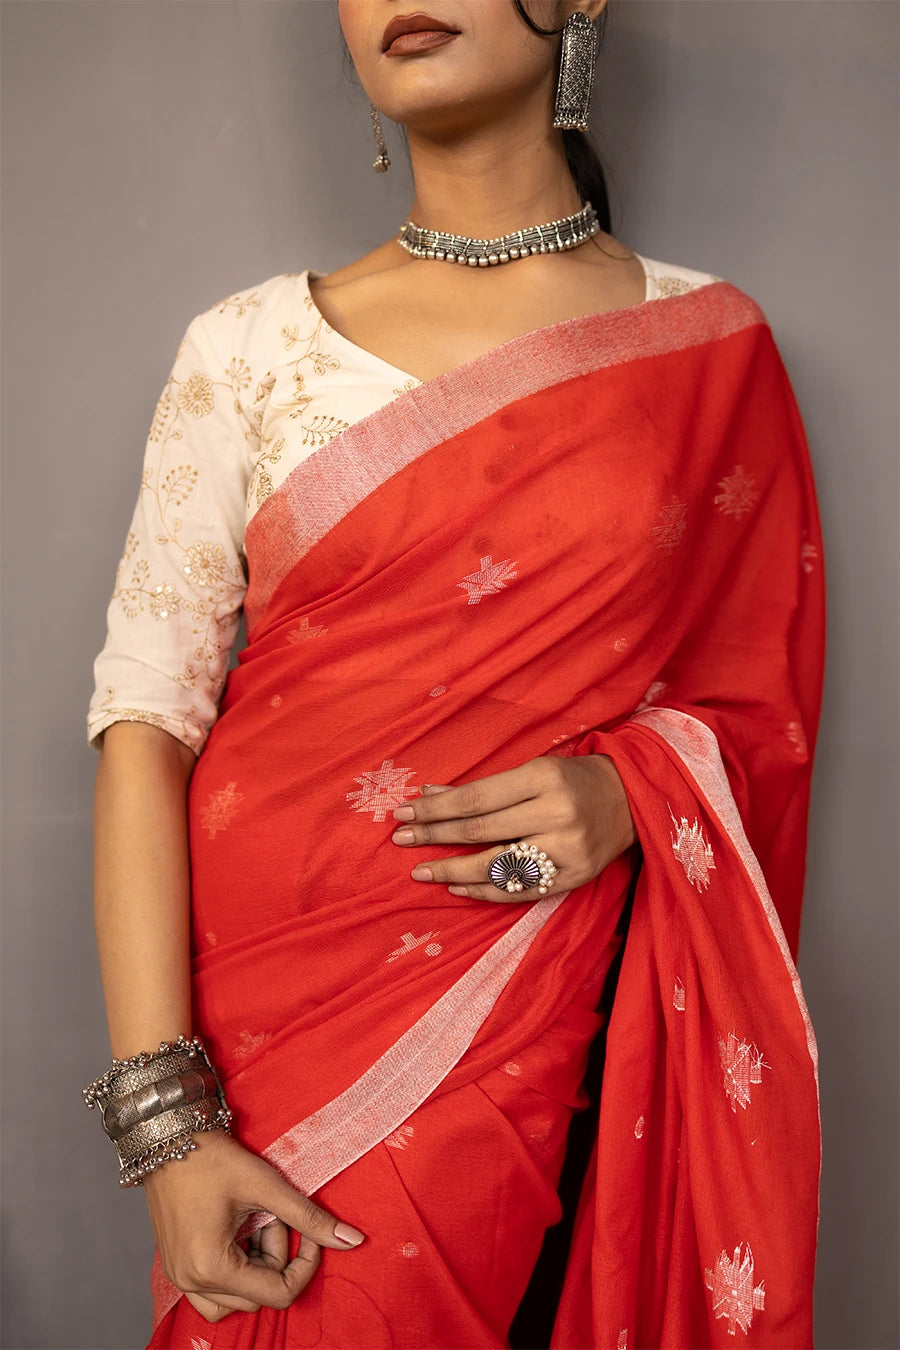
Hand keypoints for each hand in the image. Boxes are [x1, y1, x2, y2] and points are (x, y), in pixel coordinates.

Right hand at [143, 1128, 363, 1322]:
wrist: (166, 1138)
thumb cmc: (211, 1158)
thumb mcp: (266, 1185)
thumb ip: (310, 1218)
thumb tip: (353, 1241)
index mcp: (212, 1267)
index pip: (278, 1293)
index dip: (305, 1265)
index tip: (309, 1232)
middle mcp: (191, 1282)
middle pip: (258, 1295)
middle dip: (276, 1256)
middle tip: (272, 1213)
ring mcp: (180, 1278)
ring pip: (236, 1299)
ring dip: (256, 1266)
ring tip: (253, 1223)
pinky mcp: (177, 1268)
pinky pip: (214, 1292)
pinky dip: (235, 1269)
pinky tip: (238, 1231)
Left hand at [391, 754, 636, 901]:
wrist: (632, 800)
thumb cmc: (573, 779)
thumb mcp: (532, 770)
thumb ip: (483, 787)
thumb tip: (427, 794)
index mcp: (543, 777)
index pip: (476, 799)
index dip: (435, 808)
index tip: (403, 813)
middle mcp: (556, 814)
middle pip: (481, 831)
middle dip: (434, 836)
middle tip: (401, 840)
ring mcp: (567, 850)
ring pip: (497, 867)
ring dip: (452, 870)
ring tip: (422, 869)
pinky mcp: (574, 878)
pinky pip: (519, 891)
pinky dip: (484, 891)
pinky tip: (457, 886)